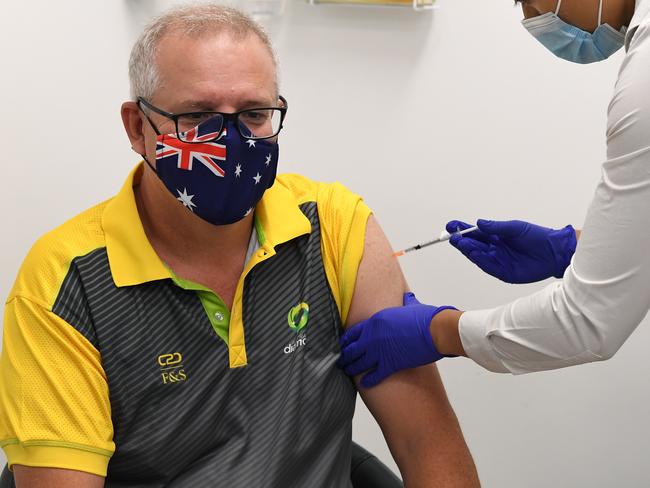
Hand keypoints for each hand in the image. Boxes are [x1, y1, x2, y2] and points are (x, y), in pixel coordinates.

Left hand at [338, 292, 456, 387]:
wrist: (434, 330)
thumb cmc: (425, 317)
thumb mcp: (411, 306)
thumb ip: (405, 302)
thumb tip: (408, 296)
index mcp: (375, 321)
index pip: (354, 332)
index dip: (346, 340)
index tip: (343, 345)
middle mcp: (373, 336)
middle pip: (353, 348)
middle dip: (345, 356)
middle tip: (341, 361)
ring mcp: (380, 351)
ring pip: (359, 363)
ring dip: (352, 368)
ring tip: (347, 371)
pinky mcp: (390, 363)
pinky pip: (375, 374)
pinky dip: (368, 381)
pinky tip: (364, 384)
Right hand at [446, 219, 576, 283]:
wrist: (555, 253)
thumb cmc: (538, 237)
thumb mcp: (516, 228)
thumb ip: (497, 227)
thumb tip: (478, 223)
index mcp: (496, 236)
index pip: (475, 233)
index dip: (462, 229)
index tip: (451, 225)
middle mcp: (495, 249)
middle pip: (474, 245)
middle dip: (462, 241)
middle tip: (453, 236)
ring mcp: (498, 261)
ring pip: (479, 256)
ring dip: (469, 250)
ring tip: (460, 242)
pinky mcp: (504, 272)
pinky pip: (489, 267)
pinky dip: (480, 260)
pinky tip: (474, 254)